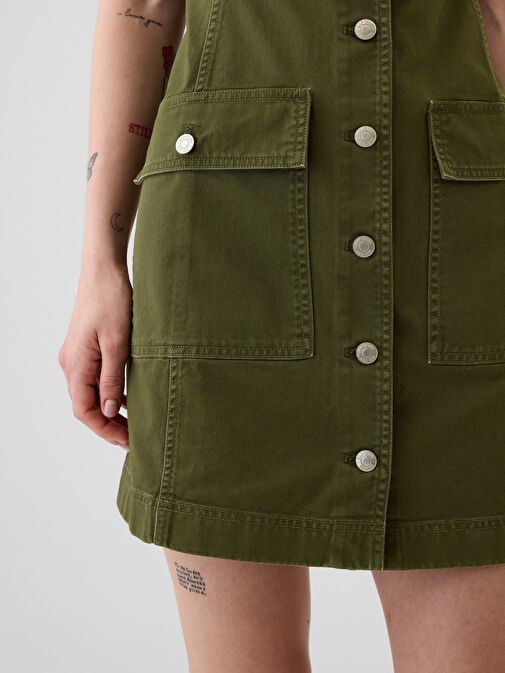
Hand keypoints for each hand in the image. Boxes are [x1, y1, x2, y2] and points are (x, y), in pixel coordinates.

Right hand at [58, 264, 132, 448]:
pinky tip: (129, 399)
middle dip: (109, 425)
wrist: (103, 270)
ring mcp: (77, 356)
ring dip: (111, 410)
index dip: (105, 430)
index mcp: (76, 365)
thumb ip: (112, 379)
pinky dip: (110, 393)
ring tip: (134, 424)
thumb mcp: (117, 343)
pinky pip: (95, 379)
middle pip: (86, 405)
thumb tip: (110, 411)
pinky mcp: (86, 348)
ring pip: (91, 393)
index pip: (85, 410)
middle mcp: (71, 364)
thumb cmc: (111, 301)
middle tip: (135, 438)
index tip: (127, 442)